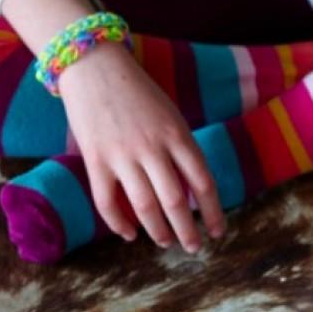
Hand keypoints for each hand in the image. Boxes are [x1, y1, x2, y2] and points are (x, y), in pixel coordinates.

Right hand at [59, 45, 224, 250]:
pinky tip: (130, 235)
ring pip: (144, 207)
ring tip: (166, 243)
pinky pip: (107, 201)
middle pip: (176, 202)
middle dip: (188, 231)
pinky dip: (118, 224)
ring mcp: (122, 155)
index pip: (203, 183)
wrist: (93, 64)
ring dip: (158, 232)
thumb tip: (193, 192)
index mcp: (177, 135)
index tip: (219, 231)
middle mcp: (152, 147)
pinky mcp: (95, 159)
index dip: (214, 212)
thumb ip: (182, 150)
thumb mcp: (171, 116)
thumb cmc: (137, 93)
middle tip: (194, 247)